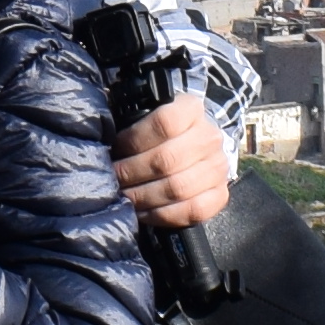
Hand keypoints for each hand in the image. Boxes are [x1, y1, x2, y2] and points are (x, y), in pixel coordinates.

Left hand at [115, 92, 238, 233]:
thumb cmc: (161, 131)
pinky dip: (164, 215)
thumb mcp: (148, 114)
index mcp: (192, 109)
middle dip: (132, 173)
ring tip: (124, 197)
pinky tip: (144, 212)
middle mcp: (210, 137)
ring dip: (144, 197)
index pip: (165, 123)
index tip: (116, 149)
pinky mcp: (220, 194)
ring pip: (178, 188)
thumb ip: (130, 118)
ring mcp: (218, 168)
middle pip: (167, 160)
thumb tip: (104, 136)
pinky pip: (192, 211)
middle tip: (113, 179)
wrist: (196, 144)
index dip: (134, 140)